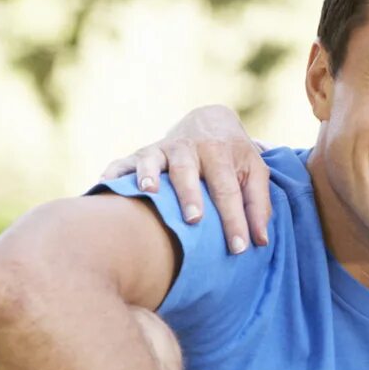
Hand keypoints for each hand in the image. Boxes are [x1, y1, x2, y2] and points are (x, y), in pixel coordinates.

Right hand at [100, 105, 269, 254]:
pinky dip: (116, 170)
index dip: (235, 219)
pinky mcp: (143, 152)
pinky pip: (125, 161)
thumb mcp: (255, 173)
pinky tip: (107, 183)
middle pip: (189, 171)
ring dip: (150, 174)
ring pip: (155, 160)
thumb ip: (259, 204)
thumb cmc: (235, 157)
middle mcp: (191, 148)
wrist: (211, 121)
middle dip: (190, 195)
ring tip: (149, 191)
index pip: (230, 190)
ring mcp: (164, 148)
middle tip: (194, 219)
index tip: (239, 248)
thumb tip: (262, 240)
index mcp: (222, 153)